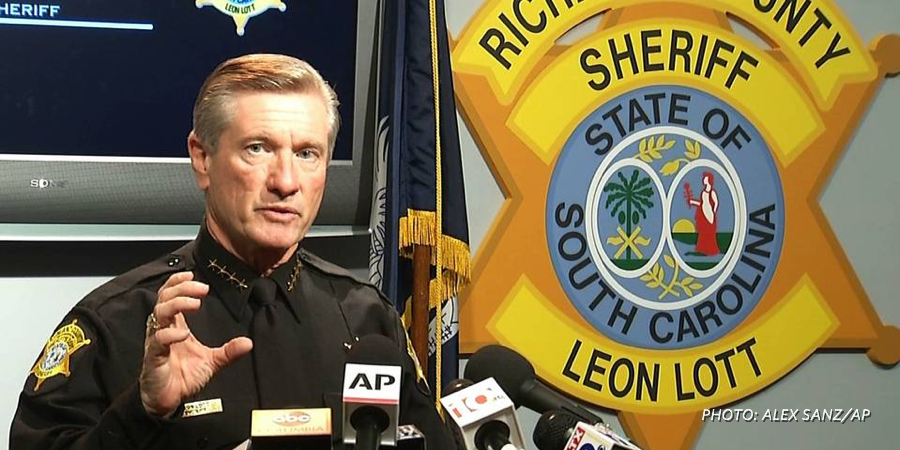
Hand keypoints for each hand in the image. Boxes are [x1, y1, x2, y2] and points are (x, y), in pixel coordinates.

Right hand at [139, 271, 252, 416]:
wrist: (167, 400)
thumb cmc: (183, 377)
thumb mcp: (211, 362)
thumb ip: (228, 351)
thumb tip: (248, 343)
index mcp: (175, 325)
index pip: (170, 295)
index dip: (178, 282)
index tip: (192, 275)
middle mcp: (163, 329)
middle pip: (165, 298)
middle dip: (182, 289)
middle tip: (202, 289)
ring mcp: (157, 342)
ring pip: (159, 314)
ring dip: (177, 304)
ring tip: (195, 304)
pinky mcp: (153, 357)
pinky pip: (158, 341)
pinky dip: (169, 334)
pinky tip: (183, 333)